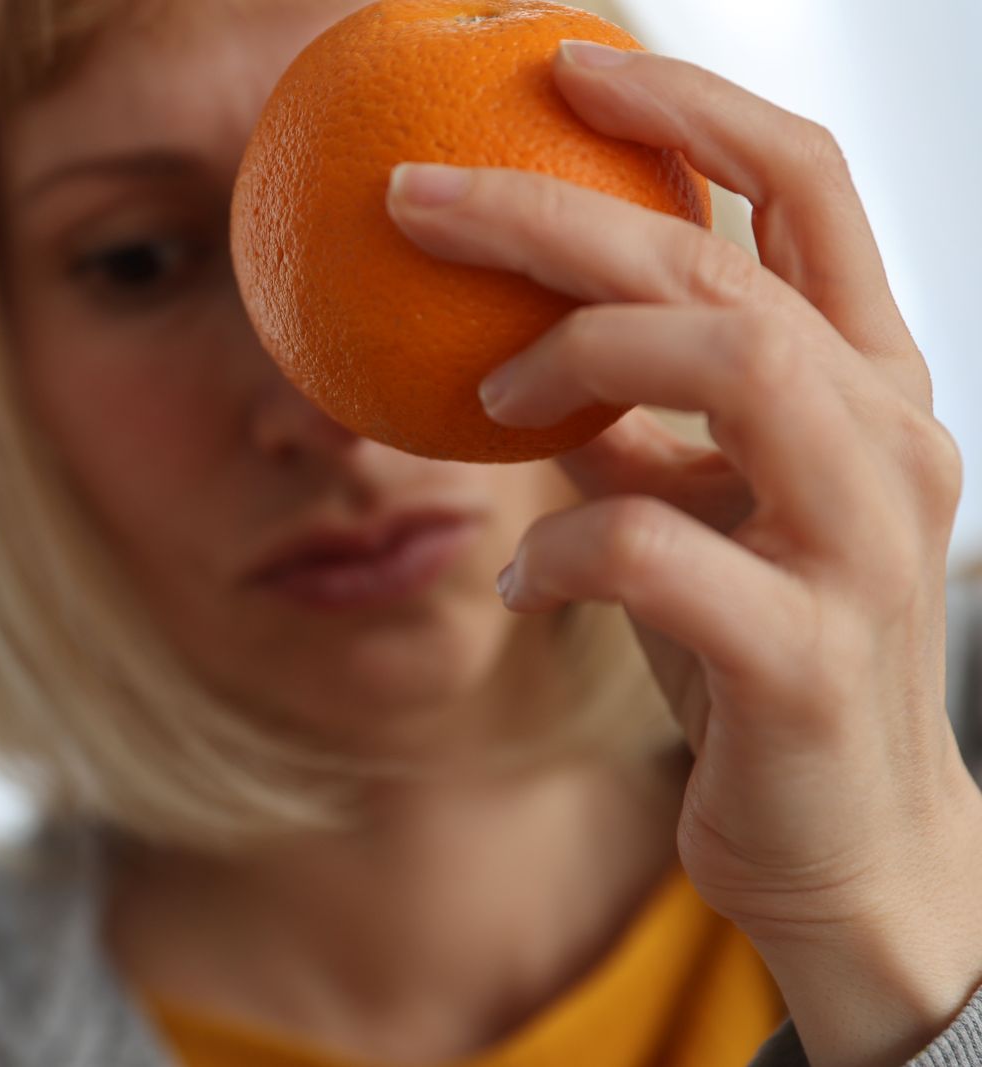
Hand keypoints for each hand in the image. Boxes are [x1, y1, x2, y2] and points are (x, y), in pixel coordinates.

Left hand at [386, 40, 981, 1066]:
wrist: (844, 846)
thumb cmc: (759, 656)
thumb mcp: (695, 507)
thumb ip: (633, 414)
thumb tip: (516, 337)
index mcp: (865, 382)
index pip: (804, 186)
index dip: (686, 111)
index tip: (564, 67)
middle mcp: (889, 439)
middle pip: (725, 262)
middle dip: (554, 212)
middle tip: (416, 197)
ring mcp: (865, 546)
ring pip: (735, 363)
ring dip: (579, 358)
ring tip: (486, 405)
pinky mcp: (809, 657)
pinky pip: (663, 554)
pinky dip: (566, 547)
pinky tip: (523, 578)